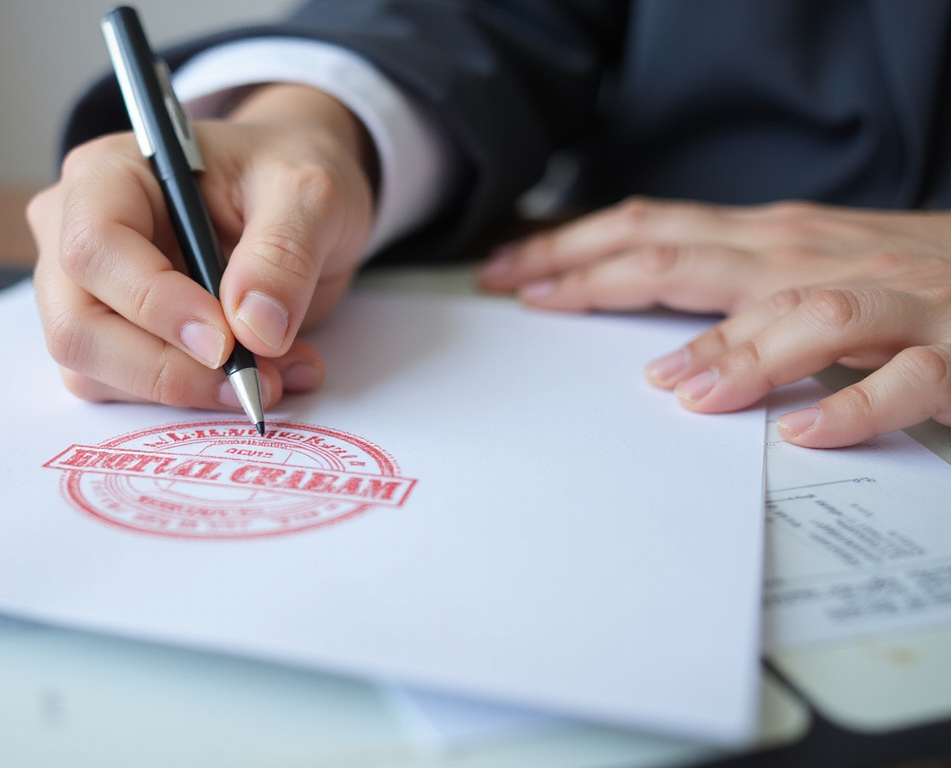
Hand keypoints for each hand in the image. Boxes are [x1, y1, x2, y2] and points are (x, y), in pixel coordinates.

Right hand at [30, 85, 374, 411]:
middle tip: (254, 380)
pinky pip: (125, 390)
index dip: (153, 304)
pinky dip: (191, 396)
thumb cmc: (282, 177)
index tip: (226, 341)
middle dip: (166, 368)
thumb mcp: (308, 194)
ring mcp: (82, 291)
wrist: (290, 200)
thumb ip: (284, 253)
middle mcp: (72, 232)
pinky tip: (258, 373)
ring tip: (275, 372)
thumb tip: (255, 329)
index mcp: (108, 175)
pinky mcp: (107, 338)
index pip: (93, 249)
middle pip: (76, 326)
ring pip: (93, 372)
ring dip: (185, 389)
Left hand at [476, 198, 950, 447]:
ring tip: (679, 387)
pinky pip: (903, 380)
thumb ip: (733, 291)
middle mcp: (815, 260)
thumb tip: (657, 345)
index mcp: (775, 240)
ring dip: (739, 350)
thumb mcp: (807, 267)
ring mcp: (888, 303)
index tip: (507, 272)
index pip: (654, 235)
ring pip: (805, 315)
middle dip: (599, 274)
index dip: (576, 250)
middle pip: (691, 258)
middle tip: (528, 296)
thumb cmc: (909, 277)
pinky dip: (857, 406)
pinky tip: (810, 434)